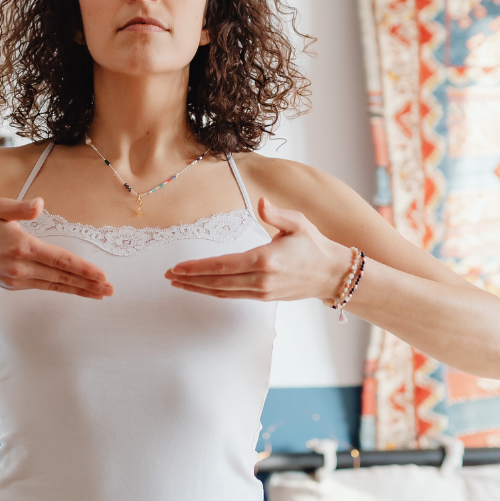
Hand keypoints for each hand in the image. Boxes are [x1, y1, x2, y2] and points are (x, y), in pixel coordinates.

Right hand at [0, 197, 112, 298]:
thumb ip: (20, 208)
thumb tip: (40, 204)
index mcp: (22, 246)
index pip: (61, 260)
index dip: (83, 269)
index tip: (101, 275)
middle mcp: (21, 267)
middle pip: (62, 277)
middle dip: (88, 284)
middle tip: (110, 290)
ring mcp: (16, 278)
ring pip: (54, 285)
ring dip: (78, 290)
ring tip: (98, 294)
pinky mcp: (11, 284)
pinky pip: (42, 287)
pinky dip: (60, 289)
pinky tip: (72, 289)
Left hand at [164, 197, 352, 300]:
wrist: (331, 274)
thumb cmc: (314, 245)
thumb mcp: (297, 223)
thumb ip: (275, 214)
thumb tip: (260, 202)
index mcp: (265, 259)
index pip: (223, 265)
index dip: (198, 267)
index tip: (178, 267)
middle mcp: (260, 279)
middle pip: (217, 282)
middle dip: (190, 279)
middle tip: (168, 275)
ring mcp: (261, 292)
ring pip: (222, 292)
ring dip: (198, 288)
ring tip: (177, 283)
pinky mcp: (263, 298)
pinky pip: (232, 295)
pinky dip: (213, 292)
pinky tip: (201, 288)